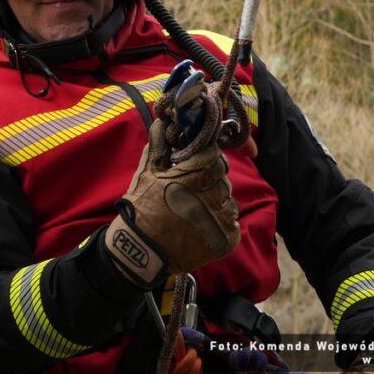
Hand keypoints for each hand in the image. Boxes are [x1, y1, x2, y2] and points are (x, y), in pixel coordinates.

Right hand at [105, 117, 239, 287]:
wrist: (140, 252)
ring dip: (217, 202)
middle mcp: (210, 198)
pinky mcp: (226, 240)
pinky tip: (203, 226)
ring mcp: (220, 221)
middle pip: (223, 178)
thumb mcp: (146, 173)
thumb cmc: (140, 209)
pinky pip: (233, 224)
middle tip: (194, 189)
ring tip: (197, 210)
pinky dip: (221, 224)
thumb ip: (158, 144)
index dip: (207, 158)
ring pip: (229, 201)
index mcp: (192, 178)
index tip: (197, 164)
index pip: (215, 156)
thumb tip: (163, 121)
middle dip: (211, 180)